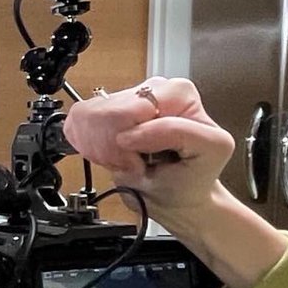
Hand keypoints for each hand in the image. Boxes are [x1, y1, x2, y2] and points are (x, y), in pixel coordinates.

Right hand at [63, 77, 234, 218]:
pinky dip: (90, 145)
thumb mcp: (207, 153)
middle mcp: (152, 90)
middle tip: (133, 165)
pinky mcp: (105, 109)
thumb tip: (130, 132)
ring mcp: (127, 98)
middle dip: (116, 145)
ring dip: (103, 148)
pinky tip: (111, 157)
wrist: (178, 196)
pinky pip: (80, 120)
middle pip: (112, 109)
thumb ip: (174, 132)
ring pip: (92, 115)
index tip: (138, 163)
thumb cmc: (193, 177)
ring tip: (126, 162)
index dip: (134, 139)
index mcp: (180, 93)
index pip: (141, 105)